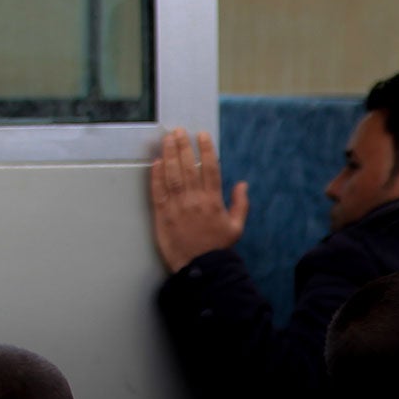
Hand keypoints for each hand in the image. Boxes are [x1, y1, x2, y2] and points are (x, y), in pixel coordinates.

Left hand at [149, 128, 247, 271]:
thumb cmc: (219, 248)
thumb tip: (242, 184)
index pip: (209, 169)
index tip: (201, 135)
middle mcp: (195, 200)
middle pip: (188, 167)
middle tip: (179, 131)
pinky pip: (158, 191)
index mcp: (213, 201)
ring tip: (167, 139)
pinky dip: (156, 175)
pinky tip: (156, 162)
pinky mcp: (163, 214)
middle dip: (183, 146)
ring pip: (172, 174)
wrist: (201, 268)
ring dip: (169, 155)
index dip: (205, 150)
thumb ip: (240, 204)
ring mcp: (177, 206)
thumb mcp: (236, 227)